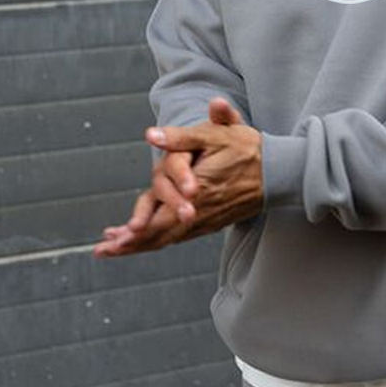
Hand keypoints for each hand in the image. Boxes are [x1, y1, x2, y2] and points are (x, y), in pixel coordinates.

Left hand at [93, 98, 262, 257]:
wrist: (281, 171)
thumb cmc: (250, 150)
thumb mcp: (219, 134)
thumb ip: (185, 135)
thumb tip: (152, 134)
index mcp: (197, 190)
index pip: (160, 216)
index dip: (135, 230)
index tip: (112, 239)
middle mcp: (201, 210)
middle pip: (160, 234)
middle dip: (131, 244)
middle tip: (104, 252)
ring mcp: (208, 218)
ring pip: (170, 238)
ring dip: (143, 245)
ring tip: (116, 250)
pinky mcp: (214, 221)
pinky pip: (182, 236)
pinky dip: (161, 240)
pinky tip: (147, 240)